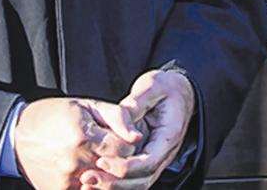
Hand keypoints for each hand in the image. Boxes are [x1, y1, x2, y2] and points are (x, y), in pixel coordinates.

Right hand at [14, 96, 141, 189]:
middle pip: (117, 169)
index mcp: (83, 136)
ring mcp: (66, 180)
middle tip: (113, 150)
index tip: (122, 139)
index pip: (125, 149)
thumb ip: (117, 117)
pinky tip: (89, 170)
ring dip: (108, 174)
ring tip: (100, 159)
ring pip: (104, 184)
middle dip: (121, 160)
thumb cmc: (55, 115)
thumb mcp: (87, 105)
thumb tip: (137, 136)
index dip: (129, 143)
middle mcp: (75, 161)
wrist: (18, 135)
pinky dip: (93, 185)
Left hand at [81, 69, 195, 188]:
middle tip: (88, 178)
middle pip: (142, 179)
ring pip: (138, 184)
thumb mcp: (152, 86)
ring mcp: (156, 158)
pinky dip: (115, 184)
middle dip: (114, 183)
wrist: (179, 91)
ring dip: (113, 187)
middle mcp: (165, 152)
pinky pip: (133, 179)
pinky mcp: (146, 159)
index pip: (148, 162)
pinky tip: (96, 182)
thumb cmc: (166, 87)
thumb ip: (136, 103)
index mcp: (168, 135)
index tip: (101, 161)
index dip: (124, 167)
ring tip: (87, 184)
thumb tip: (123, 124)